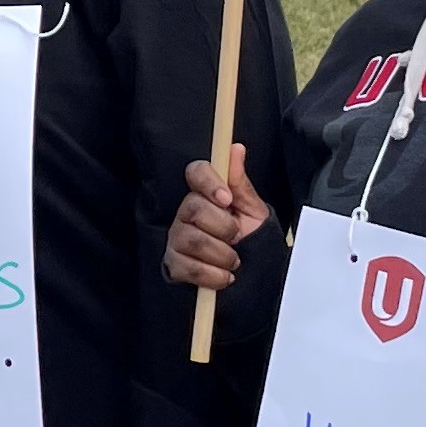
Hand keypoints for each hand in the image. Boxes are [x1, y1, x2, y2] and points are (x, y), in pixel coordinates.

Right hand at [162, 141, 271, 292]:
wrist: (251, 277)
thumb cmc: (250, 240)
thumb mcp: (252, 212)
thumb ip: (240, 183)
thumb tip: (236, 149)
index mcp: (205, 195)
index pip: (196, 173)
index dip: (209, 183)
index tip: (227, 198)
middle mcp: (185, 213)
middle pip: (193, 208)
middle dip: (223, 227)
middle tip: (238, 238)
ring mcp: (176, 239)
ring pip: (192, 239)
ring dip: (221, 254)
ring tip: (234, 261)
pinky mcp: (173, 265)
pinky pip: (189, 267)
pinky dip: (213, 275)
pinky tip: (224, 276)